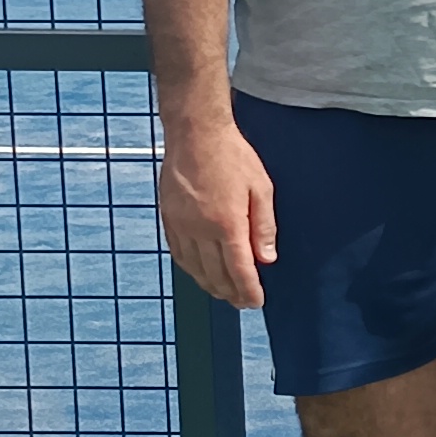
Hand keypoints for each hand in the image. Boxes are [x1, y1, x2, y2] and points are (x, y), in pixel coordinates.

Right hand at [156, 121, 274, 310]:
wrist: (195, 133)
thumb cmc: (233, 156)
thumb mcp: (261, 188)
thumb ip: (264, 226)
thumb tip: (267, 258)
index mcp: (228, 223)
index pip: (240, 269)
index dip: (249, 290)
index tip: (256, 302)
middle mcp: (201, 229)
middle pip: (216, 275)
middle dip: (231, 293)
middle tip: (243, 302)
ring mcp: (181, 225)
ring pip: (195, 269)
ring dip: (210, 286)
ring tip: (224, 294)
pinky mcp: (168, 218)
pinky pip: (179, 254)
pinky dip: (191, 270)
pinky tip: (200, 273)